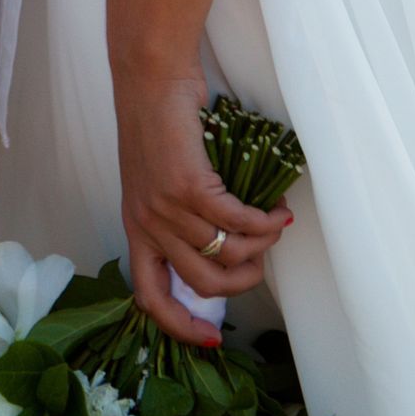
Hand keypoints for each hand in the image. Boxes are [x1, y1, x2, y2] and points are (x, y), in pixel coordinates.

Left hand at [113, 68, 290, 346]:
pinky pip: (237, 221)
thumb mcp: (156, 181)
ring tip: (275, 228)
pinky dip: (264, 222)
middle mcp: (148, 225)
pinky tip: (277, 211)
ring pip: (225, 251)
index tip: (214, 337)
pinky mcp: (189, 185)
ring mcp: (167, 207)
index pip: (150, 299)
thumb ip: (177, 215)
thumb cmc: (158, 123)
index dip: (182, 326)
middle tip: (261, 264)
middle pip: (202, 282)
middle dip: (241, 282)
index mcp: (137, 229)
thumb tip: (222, 244)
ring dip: (260, 247)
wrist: (152, 79)